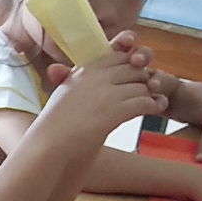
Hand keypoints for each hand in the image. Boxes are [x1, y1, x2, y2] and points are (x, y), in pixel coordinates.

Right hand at [37, 50, 165, 143]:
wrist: (46, 146)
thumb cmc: (51, 127)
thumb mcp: (62, 95)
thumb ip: (72, 80)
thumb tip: (63, 70)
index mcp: (83, 70)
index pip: (115, 54)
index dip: (130, 56)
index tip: (137, 63)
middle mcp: (95, 77)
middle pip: (132, 68)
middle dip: (143, 77)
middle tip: (149, 86)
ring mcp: (106, 93)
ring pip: (141, 85)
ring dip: (150, 93)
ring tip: (156, 100)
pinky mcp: (115, 110)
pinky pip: (143, 102)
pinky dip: (153, 106)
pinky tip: (155, 110)